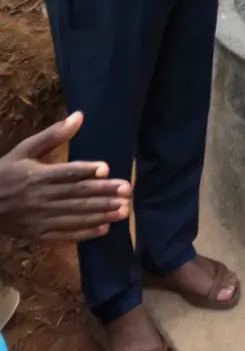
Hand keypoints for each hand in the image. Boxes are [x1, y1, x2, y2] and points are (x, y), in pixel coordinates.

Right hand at [0, 113, 131, 241]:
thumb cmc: (6, 172)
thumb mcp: (25, 149)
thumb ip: (53, 135)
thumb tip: (79, 115)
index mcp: (38, 176)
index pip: (66, 174)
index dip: (87, 171)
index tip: (108, 169)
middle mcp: (41, 198)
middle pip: (76, 196)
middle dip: (103, 194)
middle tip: (127, 192)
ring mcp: (39, 219)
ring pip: (74, 217)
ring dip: (100, 214)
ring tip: (124, 210)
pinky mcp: (38, 234)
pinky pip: (64, 234)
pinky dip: (84, 232)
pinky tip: (103, 228)